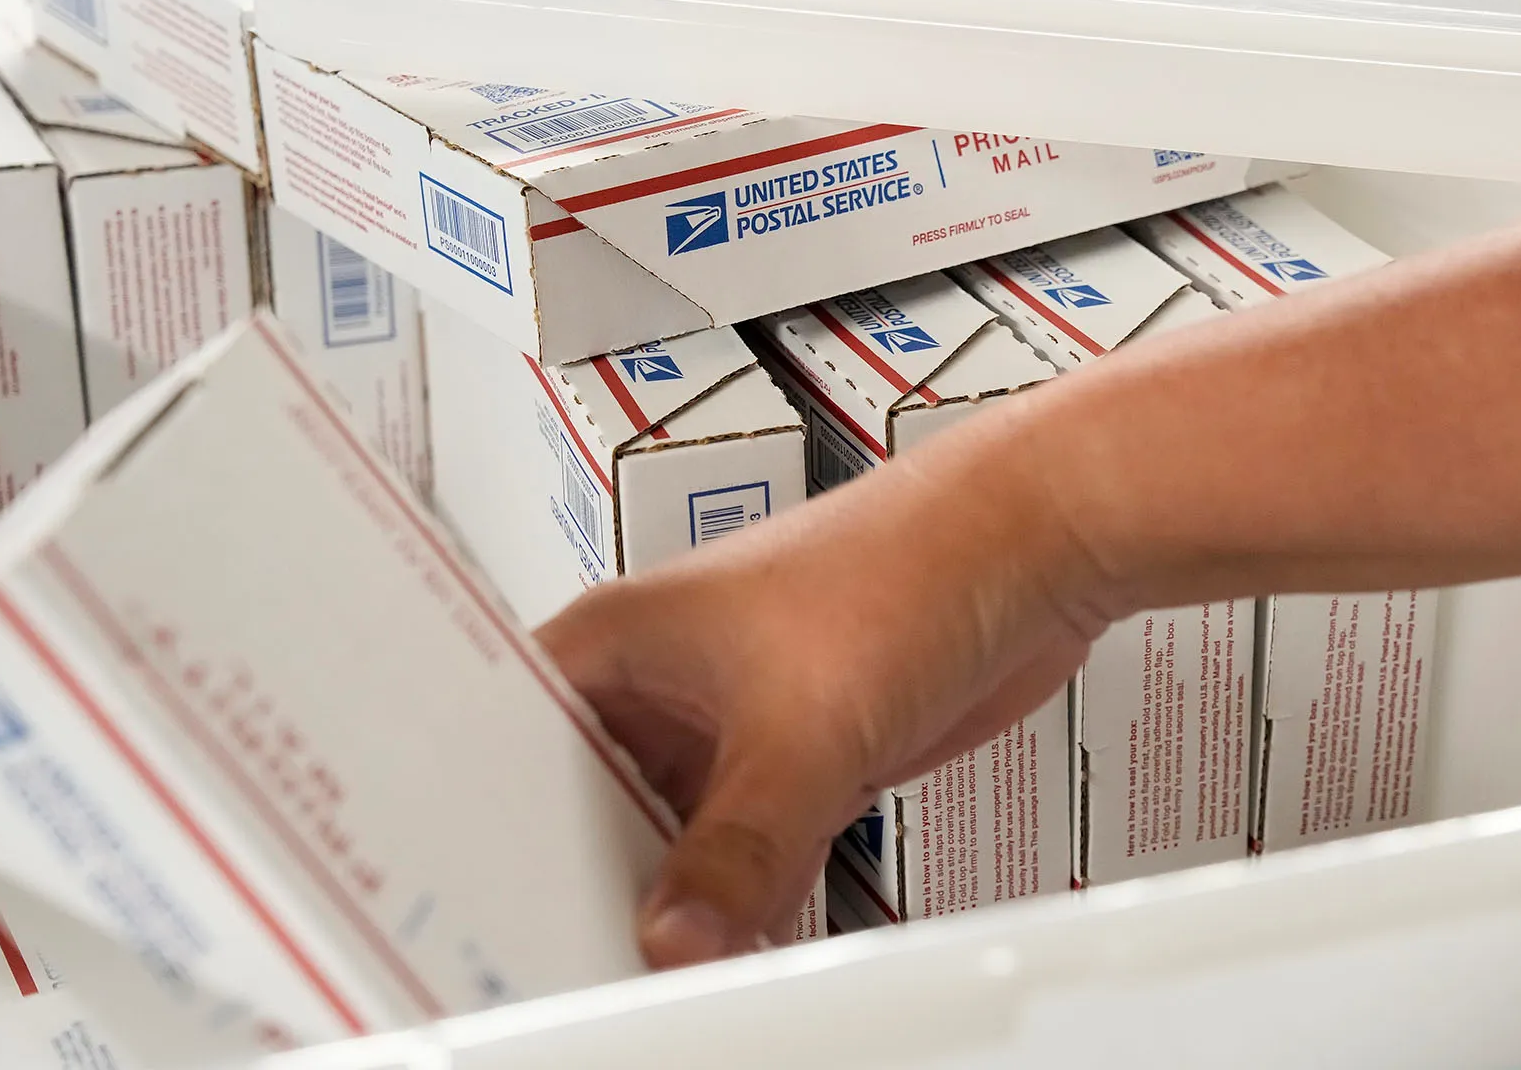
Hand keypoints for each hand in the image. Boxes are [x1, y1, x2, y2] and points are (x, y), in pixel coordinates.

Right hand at [536, 398, 1108, 968]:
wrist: (1032, 548)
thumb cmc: (905, 566)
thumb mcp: (799, 731)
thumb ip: (733, 851)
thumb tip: (672, 942)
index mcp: (618, 640)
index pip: (506, 745)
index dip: (488, 828)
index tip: (489, 910)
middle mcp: (662, 681)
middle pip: (589, 806)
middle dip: (596, 880)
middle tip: (584, 960)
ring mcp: (732, 722)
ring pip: (676, 835)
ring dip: (681, 899)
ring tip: (655, 973)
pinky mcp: (799, 754)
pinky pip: (749, 846)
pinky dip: (749, 896)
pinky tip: (741, 950)